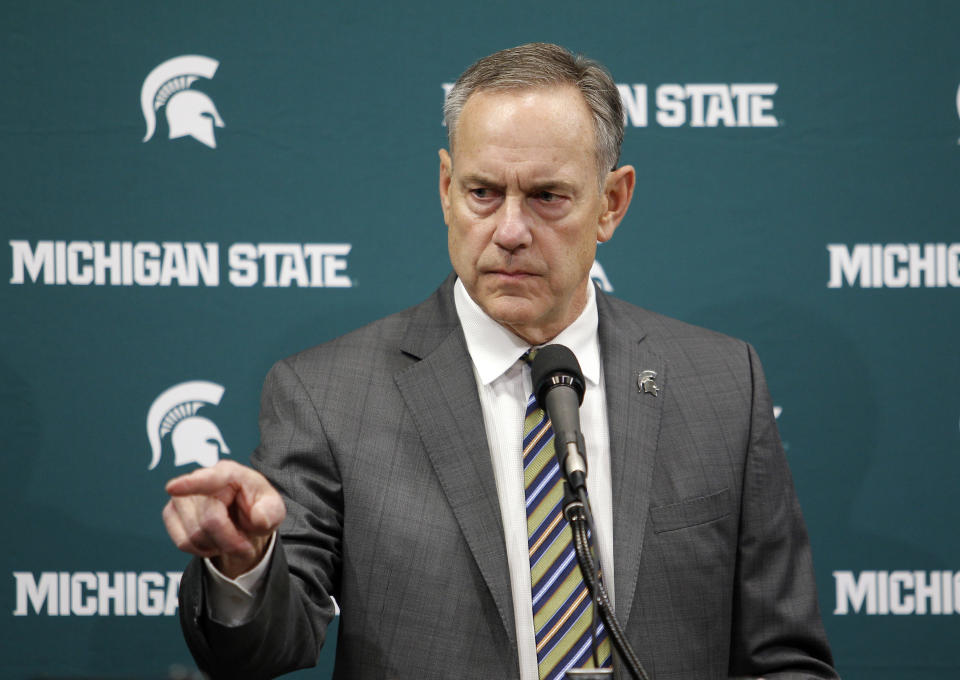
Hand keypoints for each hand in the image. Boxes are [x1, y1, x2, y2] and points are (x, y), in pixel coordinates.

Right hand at [163, 460, 285, 577]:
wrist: (243, 518)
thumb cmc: (258, 509)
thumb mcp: (274, 509)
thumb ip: (271, 513)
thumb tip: (259, 519)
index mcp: (230, 473)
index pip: (209, 479)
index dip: (191, 484)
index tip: (173, 488)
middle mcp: (201, 479)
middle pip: (210, 522)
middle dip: (230, 541)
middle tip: (245, 544)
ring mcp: (182, 495)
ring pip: (195, 536)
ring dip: (217, 546)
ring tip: (230, 537)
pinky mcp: (170, 512)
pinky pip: (183, 543)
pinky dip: (201, 549)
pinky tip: (214, 541)